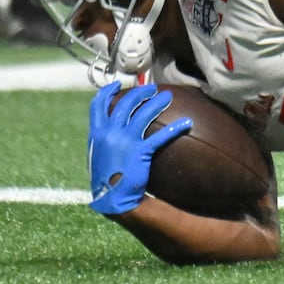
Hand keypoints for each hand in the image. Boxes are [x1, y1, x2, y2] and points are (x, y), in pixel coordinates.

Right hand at [86, 82, 190, 215]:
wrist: (112, 198)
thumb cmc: (105, 178)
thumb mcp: (97, 155)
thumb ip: (102, 139)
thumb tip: (109, 129)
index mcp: (96, 133)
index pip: (98, 105)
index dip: (108, 92)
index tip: (118, 85)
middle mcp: (109, 133)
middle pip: (126, 104)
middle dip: (140, 93)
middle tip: (151, 89)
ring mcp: (124, 141)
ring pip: (144, 114)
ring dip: (157, 102)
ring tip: (168, 96)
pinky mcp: (139, 152)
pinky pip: (160, 136)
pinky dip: (175, 128)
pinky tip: (186, 123)